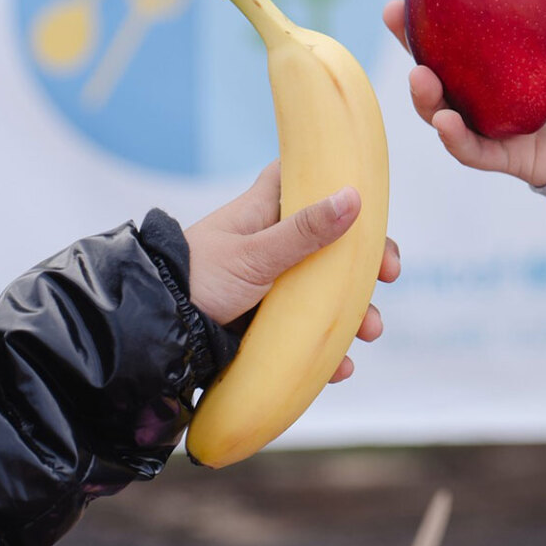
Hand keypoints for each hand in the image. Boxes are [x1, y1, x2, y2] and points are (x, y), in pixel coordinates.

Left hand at [183, 161, 399, 382]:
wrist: (156, 334)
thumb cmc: (198, 278)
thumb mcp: (255, 255)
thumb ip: (304, 231)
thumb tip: (354, 196)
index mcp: (266, 211)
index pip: (306, 177)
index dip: (340, 183)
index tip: (372, 202)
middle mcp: (274, 244)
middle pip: (333, 243)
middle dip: (364, 263)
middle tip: (389, 275)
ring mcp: (274, 286)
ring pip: (327, 292)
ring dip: (354, 312)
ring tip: (368, 332)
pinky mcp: (270, 325)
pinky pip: (308, 333)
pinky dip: (329, 348)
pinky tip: (340, 368)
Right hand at [383, 0, 545, 187]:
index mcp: (513, 56)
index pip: (465, 29)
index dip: (434, 7)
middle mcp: (498, 90)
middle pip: (442, 67)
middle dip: (409, 43)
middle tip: (394, 15)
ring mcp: (502, 126)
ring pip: (446, 113)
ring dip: (424, 97)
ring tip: (420, 77)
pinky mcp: (514, 161)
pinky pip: (477, 153)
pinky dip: (456, 140)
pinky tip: (446, 122)